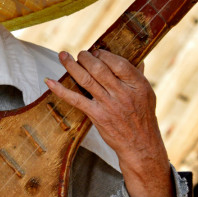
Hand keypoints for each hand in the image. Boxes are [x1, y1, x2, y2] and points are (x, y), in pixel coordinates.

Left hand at [45, 49, 175, 196]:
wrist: (139, 144)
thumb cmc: (143, 117)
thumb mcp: (147, 94)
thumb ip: (139, 76)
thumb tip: (136, 59)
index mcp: (137, 84)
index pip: (117, 62)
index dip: (104, 54)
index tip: (97, 52)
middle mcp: (122, 93)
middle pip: (98, 68)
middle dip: (85, 57)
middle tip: (80, 54)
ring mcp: (108, 104)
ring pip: (85, 79)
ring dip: (71, 65)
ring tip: (63, 56)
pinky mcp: (97, 115)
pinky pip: (76, 99)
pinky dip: (61, 90)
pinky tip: (49, 81)